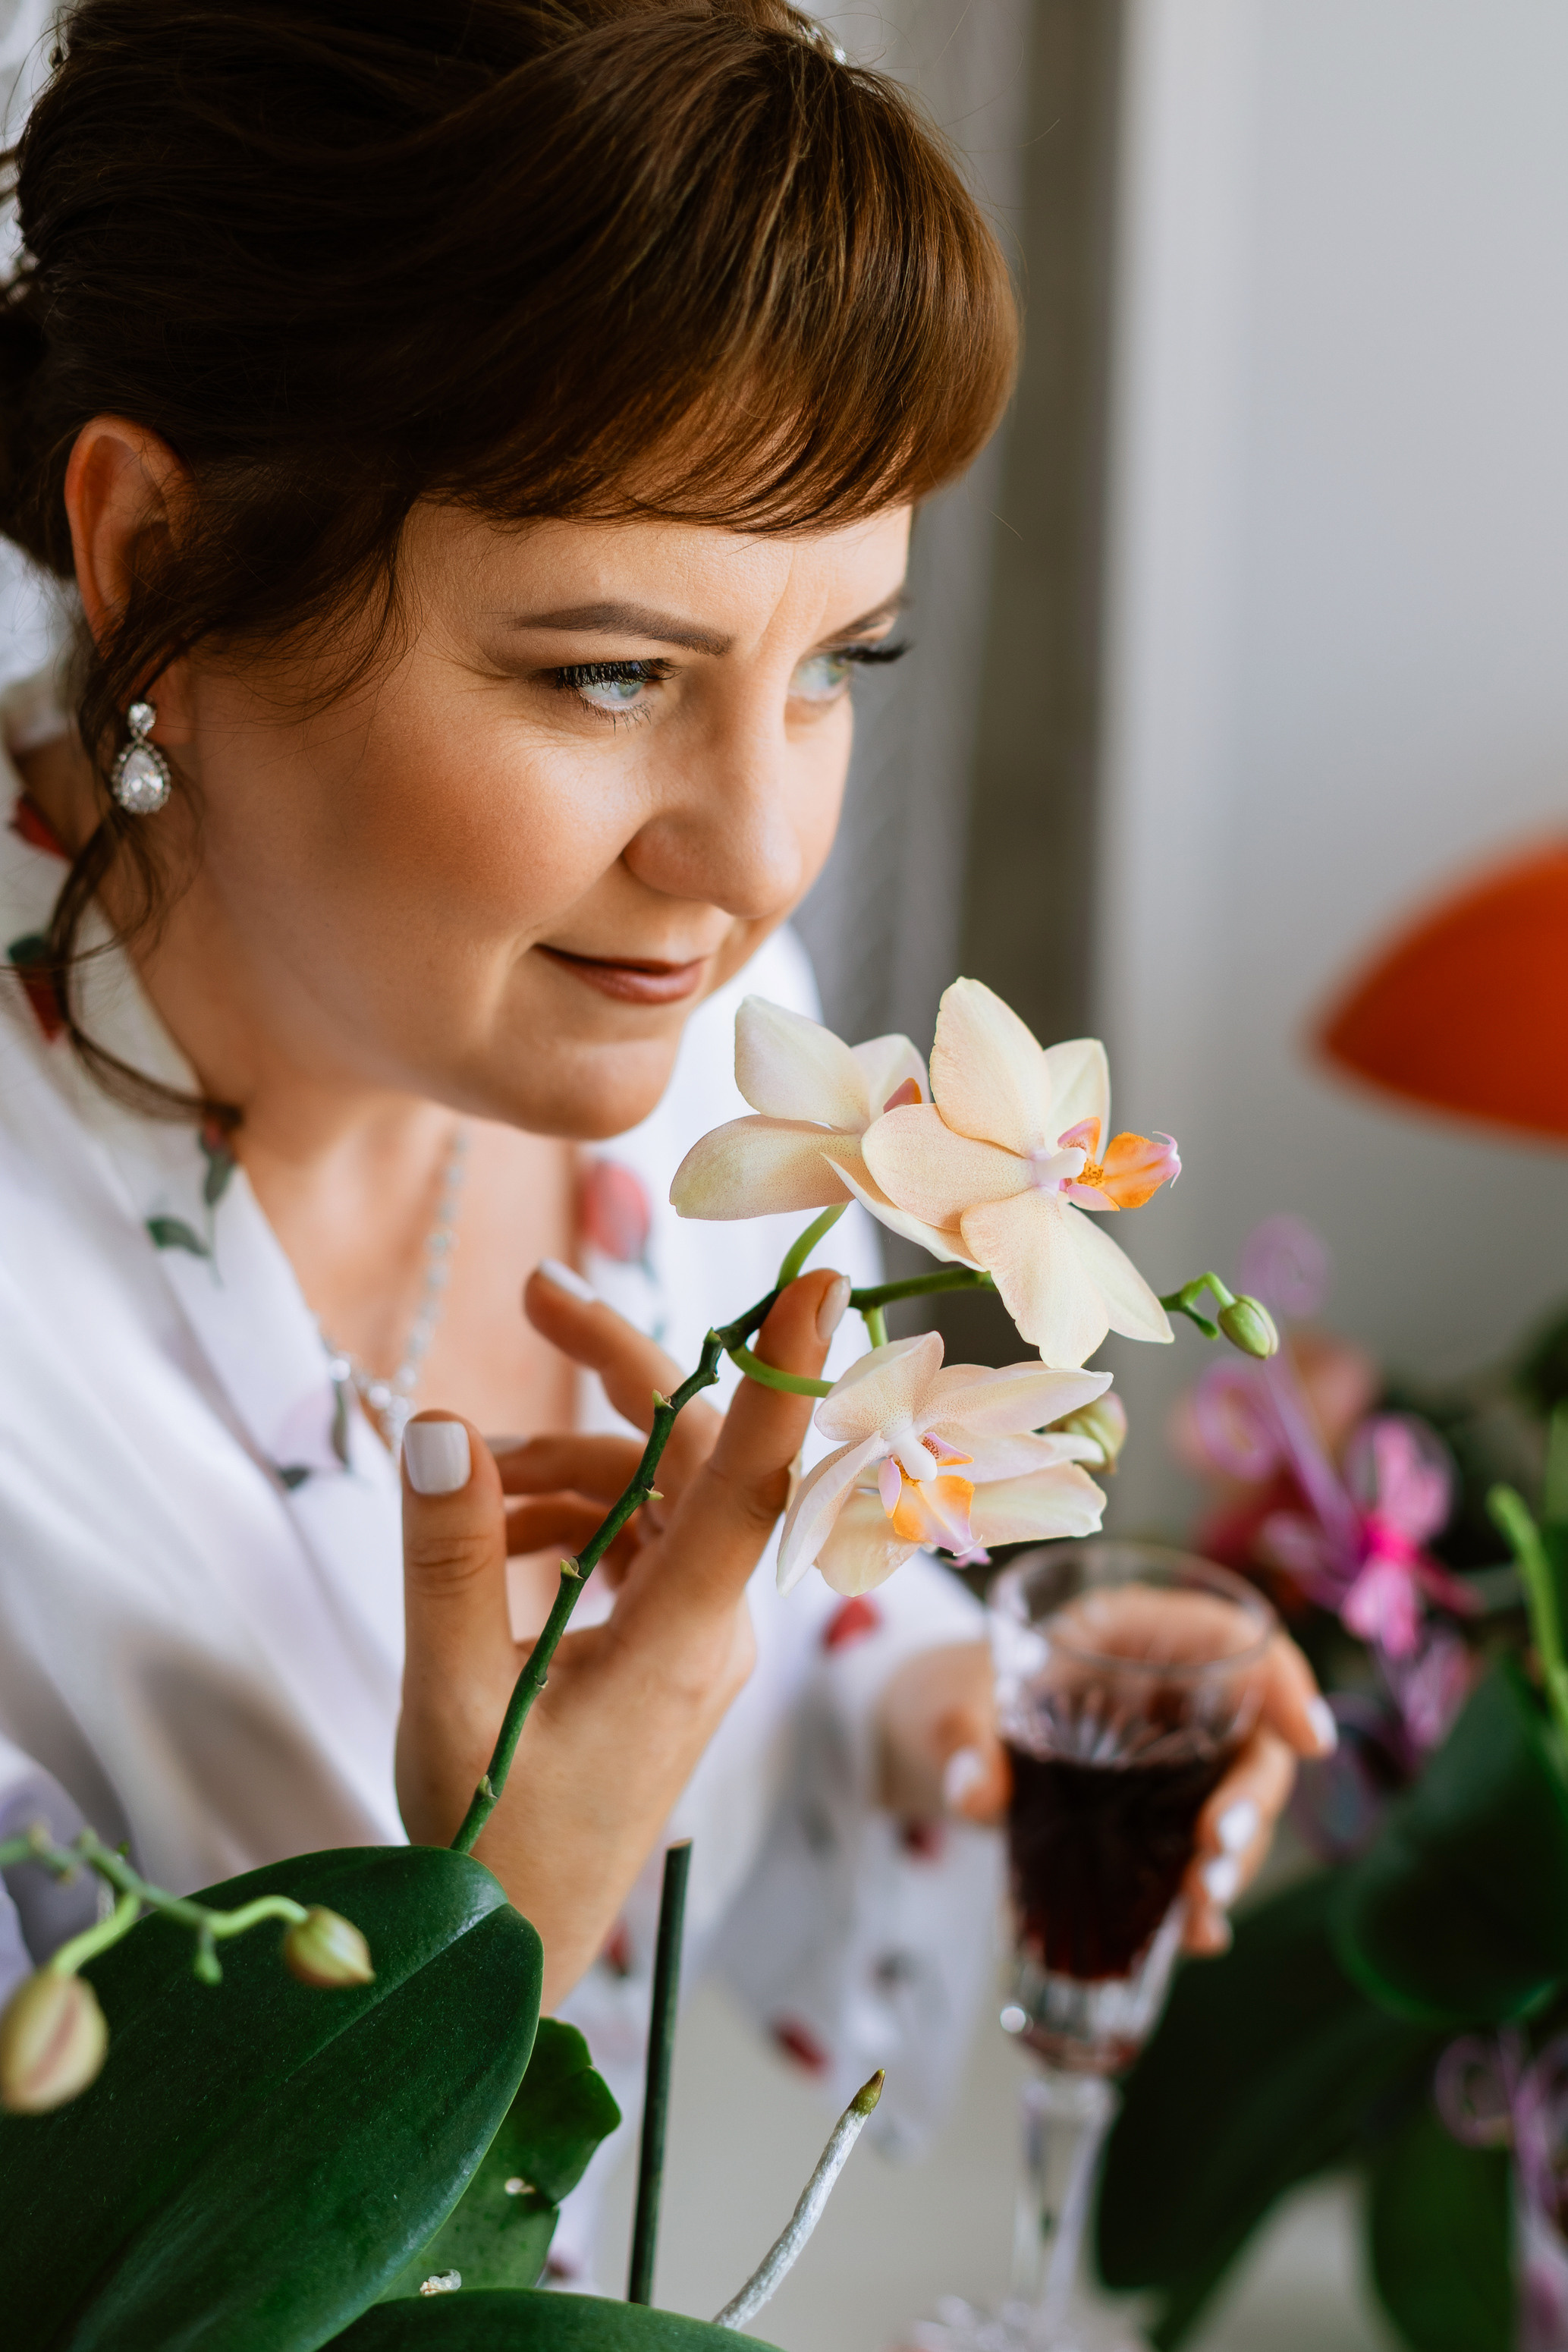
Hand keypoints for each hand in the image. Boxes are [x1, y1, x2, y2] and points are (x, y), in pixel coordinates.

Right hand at [395, 1263, 849, 2010]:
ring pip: (653, 1499)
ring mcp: (698, 1641)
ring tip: (466, 1495)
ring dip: (563, 1468)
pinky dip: (566, 1522)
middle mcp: (713, 1628)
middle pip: (692, 1457)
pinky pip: (635, 1547)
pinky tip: (491, 1544)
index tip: (817, 1278)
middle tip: (534, 1300)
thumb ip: (450, 1561)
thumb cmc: (493, 1844)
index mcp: (685, 1637)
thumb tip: (439, 1424)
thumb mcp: (453, 1699)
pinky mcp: (671, 1656)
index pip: (752, 1479)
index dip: (785, 1372)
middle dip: (615, 1371)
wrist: (519, 1948)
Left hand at [874, 1627, 1333, 1953]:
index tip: (1310, 1740)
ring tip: (1200, 1913)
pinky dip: (1197, 1898)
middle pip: (1248, 1737)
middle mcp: (1168, 1697)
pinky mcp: (1155, 1822)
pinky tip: (1191, 1937)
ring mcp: (1170, 1763)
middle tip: (1217, 1850)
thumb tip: (974, 1791)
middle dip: (1252, 1800)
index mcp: (1130, 1633)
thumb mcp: (950, 1704)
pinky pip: (1194, 1856)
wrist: (939, 1737)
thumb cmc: (956, 1693)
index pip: (1232, 1637)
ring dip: (1231, 1860)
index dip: (1284, 1680)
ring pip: (1232, 1806)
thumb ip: (962, 1739)